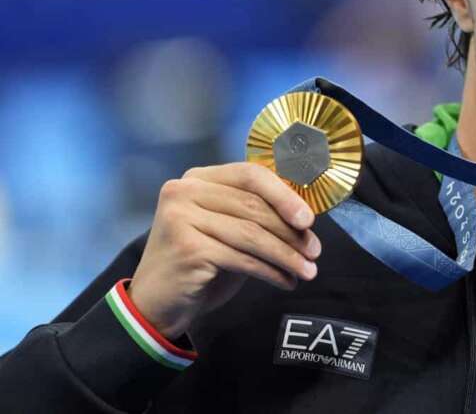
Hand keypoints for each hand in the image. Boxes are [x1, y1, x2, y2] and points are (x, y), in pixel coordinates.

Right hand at [128, 163, 320, 339]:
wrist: (157, 304)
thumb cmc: (200, 262)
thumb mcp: (229, 229)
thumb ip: (256, 213)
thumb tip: (305, 213)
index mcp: (198, 178)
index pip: (251, 175)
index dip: (284, 195)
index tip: (310, 219)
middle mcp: (185, 192)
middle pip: (253, 205)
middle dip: (291, 231)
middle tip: (315, 251)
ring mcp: (181, 218)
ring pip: (252, 234)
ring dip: (286, 255)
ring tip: (307, 270)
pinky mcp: (186, 247)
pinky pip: (243, 258)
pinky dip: (270, 271)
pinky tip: (285, 281)